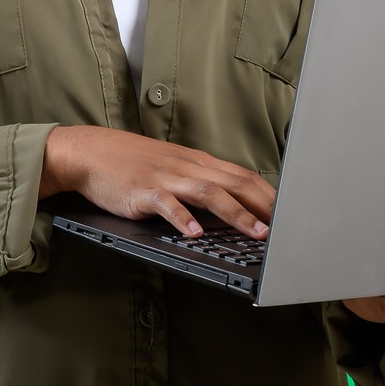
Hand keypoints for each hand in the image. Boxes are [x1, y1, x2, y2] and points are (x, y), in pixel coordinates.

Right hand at [39, 125, 273, 240]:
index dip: (270, 196)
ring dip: (236, 214)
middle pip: (236, 183)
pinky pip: (167, 205)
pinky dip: (183, 218)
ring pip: (210, 193)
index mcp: (200, 163)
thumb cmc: (136, 163)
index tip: (290, 214)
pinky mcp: (144, 191)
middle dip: (264, 206)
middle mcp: (189, 167)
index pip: (244, 177)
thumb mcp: (176, 168)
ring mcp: (167, 178)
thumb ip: (203, 184)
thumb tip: (234, 204)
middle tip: (286, 228)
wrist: (94, 151)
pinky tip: (194, 233)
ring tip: (255, 233)